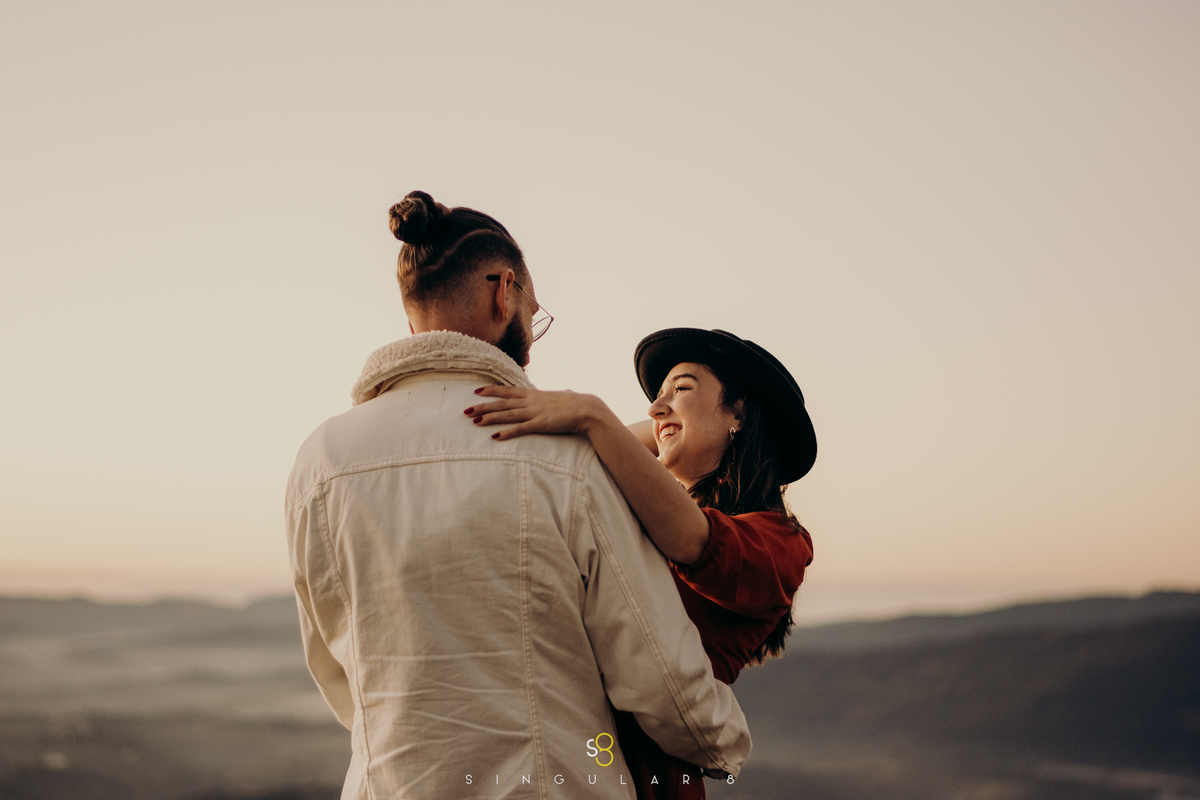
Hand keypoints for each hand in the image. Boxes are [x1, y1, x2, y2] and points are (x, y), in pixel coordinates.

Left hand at [463, 386, 603, 440]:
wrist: (587, 408)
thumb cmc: (575, 403)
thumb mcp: (558, 397)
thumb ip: (552, 398)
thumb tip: (557, 395)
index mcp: (533, 394)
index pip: (507, 391)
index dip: (491, 391)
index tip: (477, 391)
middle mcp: (530, 402)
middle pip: (501, 404)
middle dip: (482, 406)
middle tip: (465, 410)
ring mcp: (534, 413)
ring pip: (507, 415)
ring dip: (489, 418)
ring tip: (474, 421)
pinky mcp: (540, 425)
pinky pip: (520, 429)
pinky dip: (507, 432)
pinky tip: (495, 436)